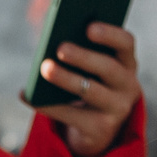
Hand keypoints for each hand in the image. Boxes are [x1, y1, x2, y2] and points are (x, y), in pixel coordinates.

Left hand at [31, 22, 140, 156]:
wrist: (96, 129)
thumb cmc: (89, 84)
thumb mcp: (90, 68)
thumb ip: (80, 50)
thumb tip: (51, 43)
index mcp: (126, 62)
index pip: (126, 43)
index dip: (110, 34)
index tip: (89, 27)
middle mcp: (128, 85)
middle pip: (108, 68)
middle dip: (84, 57)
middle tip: (61, 47)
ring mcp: (117, 109)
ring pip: (91, 91)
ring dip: (66, 78)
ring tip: (45, 68)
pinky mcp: (100, 129)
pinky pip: (72, 115)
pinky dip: (48, 106)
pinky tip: (28, 96)